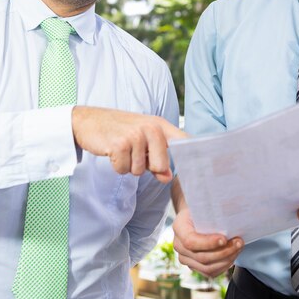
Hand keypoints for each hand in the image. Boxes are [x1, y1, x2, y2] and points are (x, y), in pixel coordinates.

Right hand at [71, 106, 185, 182]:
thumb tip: (167, 177)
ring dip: (128, 165)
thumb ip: (157, 159)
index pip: (184, 141)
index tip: (210, 163)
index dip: (196, 154)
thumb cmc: (118, 130)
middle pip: (161, 166)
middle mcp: (151, 128)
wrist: (88, 120)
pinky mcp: (119, 144)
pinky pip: (123, 170)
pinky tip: (112, 151)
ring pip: (139, 170)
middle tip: (133, 152)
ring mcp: (135, 135)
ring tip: (121, 149)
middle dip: (146, 167)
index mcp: (160, 125)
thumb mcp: (141, 141)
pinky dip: (116, 166)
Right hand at [172, 206, 242, 277]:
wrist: (194, 217)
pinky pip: (210, 272)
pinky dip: (224, 266)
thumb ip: (213, 209)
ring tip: (238, 248)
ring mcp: (185, 258)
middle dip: (224, 251)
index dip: (208, 243)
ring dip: (227, 260)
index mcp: (179, 227)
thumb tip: (232, 207)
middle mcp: (178, 245)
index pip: (191, 241)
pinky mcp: (193, 266)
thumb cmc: (201, 209)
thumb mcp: (204, 205)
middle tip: (239, 242)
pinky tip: (232, 256)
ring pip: (207, 267)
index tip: (225, 238)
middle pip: (202, 257)